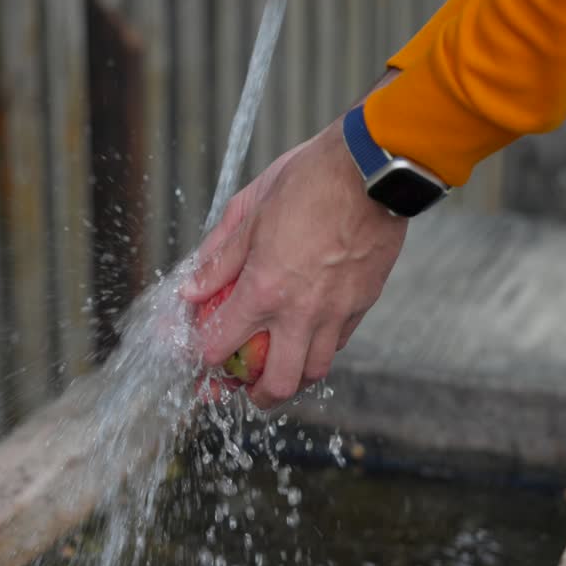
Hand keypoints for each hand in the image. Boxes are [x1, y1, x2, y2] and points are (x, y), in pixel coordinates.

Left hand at [182, 75, 408, 408]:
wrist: (373, 169)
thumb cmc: (308, 179)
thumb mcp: (248, 210)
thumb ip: (218, 257)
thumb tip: (192, 288)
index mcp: (263, 289)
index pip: (221, 346)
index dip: (202, 358)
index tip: (198, 357)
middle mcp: (301, 311)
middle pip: (277, 383)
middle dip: (255, 396)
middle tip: (244, 391)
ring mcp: (337, 312)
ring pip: (315, 371)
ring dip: (293, 378)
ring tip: (280, 371)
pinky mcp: (363, 303)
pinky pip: (338, 343)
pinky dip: (320, 349)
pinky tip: (309, 336)